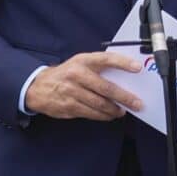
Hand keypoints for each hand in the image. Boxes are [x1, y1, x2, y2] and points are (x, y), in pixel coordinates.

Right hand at [24, 52, 142, 120]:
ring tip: (122, 111)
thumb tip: (124, 78)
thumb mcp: (80, 63)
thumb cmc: (66, 73)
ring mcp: (72, 92)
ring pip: (99, 104)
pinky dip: (103, 116)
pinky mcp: (69, 106)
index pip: (106, 59)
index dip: (123, 63)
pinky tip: (109, 115)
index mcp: (82, 60)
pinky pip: (91, 113)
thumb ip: (98, 67)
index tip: (138, 68)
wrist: (38, 87)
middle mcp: (77, 75)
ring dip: (114, 110)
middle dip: (124, 97)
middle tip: (137, 103)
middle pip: (106, 88)